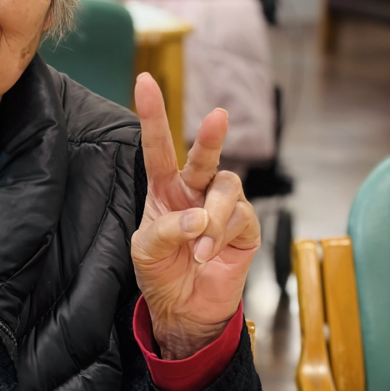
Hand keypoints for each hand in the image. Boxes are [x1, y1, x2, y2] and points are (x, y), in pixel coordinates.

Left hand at [131, 73, 258, 359]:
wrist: (183, 309)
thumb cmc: (161, 272)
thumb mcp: (146, 250)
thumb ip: (165, 229)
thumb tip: (198, 216)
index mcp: (165, 188)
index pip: (158, 147)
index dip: (152, 114)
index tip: (144, 81)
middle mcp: (196, 191)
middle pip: (204, 156)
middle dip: (210, 137)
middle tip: (216, 116)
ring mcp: (223, 207)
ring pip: (227, 188)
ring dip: (212, 217)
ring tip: (199, 248)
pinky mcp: (245, 228)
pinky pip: (239, 218)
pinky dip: (220, 236)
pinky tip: (208, 255)